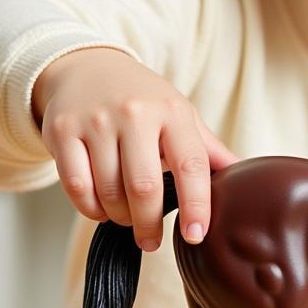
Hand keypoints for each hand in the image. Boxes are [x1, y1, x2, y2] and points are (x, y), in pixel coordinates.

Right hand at [31, 48, 237, 249]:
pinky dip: (91, 209)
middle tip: (151, 241)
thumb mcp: (180, 115)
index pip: (191, 165)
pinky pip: (76, 187)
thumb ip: (209, 149)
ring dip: (120, 217)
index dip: (196, 205)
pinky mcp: (62, 130)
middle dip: (148, 224)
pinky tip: (101, 208)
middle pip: (144, 188)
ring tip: (126, 218)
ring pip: (109, 192)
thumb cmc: (143, 100)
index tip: (196, 236)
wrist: (86, 67)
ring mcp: (96, 120)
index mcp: (172, 112)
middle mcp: (135, 113)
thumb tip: (245, 178)